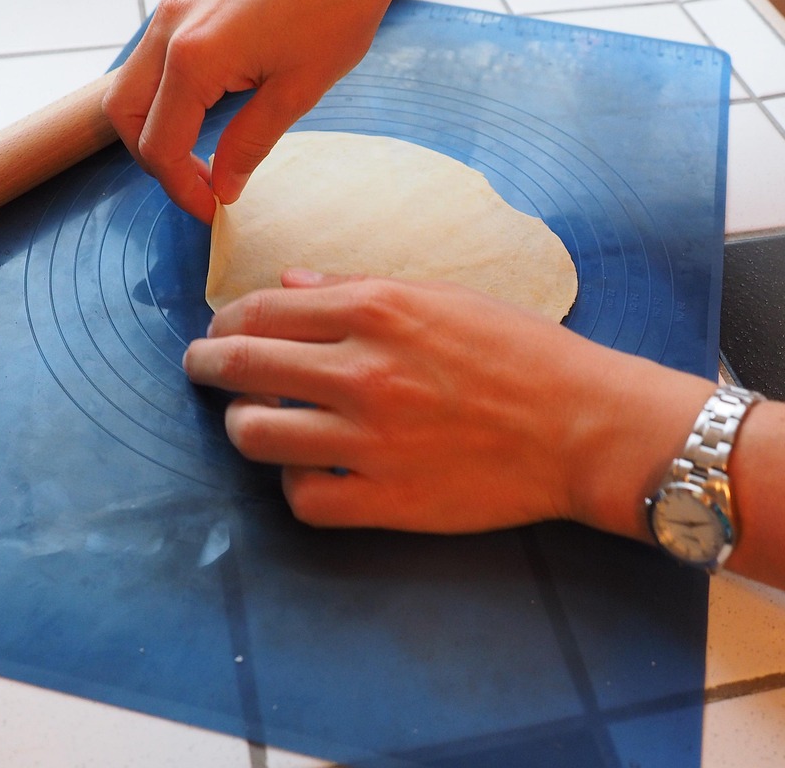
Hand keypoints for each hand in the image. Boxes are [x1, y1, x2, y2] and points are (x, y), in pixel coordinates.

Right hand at [102, 0, 415, 221]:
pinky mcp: (186, 0)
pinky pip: (152, 60)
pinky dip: (163, 96)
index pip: (159, 145)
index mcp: (194, 57)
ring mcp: (173, 10)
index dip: (181, 189)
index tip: (213, 211)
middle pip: (123, 117)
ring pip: (130, 87)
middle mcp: (169, 30)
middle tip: (201, 187)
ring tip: (202, 156)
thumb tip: (222, 187)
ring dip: (154, 128)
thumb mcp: (298, 92)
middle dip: (154, 162)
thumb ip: (249, 144)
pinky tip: (206, 112)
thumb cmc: (337, 8)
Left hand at [184, 271, 711, 534]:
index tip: (220, 330)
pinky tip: (307, 472)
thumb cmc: (522, 352)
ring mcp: (369, 441)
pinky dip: (294, 485)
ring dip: (242, 424)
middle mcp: (361, 371)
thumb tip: (290, 284)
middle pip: (240, 366)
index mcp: (375, 310)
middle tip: (200, 368)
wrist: (583, 425)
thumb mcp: (444, 296)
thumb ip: (359, 286)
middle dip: (206, 364)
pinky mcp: (386, 500)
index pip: (260, 311)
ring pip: (255, 435)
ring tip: (252, 421)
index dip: (226, 321)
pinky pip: (302, 499)